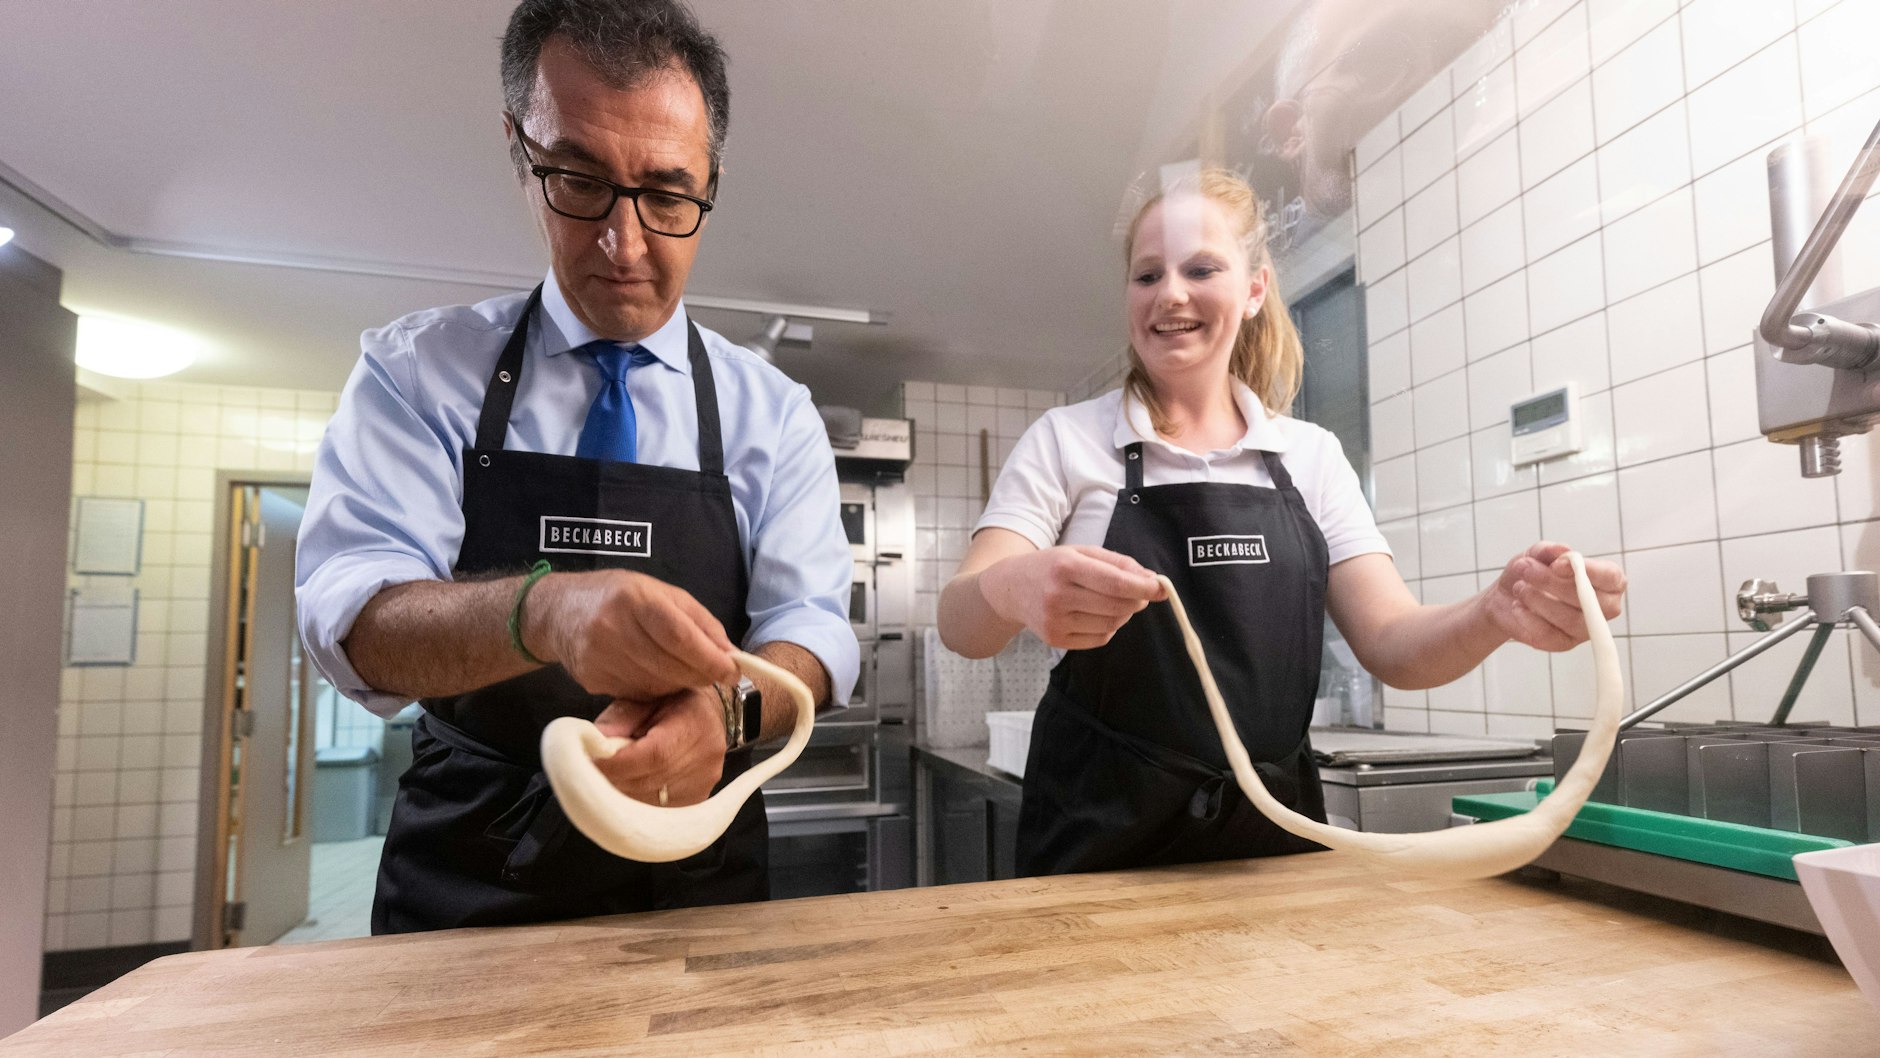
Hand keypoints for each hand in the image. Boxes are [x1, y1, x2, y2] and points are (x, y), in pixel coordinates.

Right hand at [526, 569, 738, 700]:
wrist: (558, 611)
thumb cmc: (619, 596)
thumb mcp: (661, 593)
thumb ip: (699, 621)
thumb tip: (730, 654)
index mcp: (634, 599)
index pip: (679, 636)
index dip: (709, 657)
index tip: (731, 670)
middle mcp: (612, 628)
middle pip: (670, 666)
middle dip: (701, 674)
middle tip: (714, 673)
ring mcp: (598, 657)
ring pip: (656, 685)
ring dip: (679, 682)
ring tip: (680, 668)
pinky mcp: (591, 679)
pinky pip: (637, 693)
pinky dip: (655, 688)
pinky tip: (653, 672)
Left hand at [591, 687, 725, 805]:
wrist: (708, 716)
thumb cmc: (671, 704)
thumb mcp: (646, 700)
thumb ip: (620, 719)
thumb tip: (594, 743)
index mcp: (694, 725)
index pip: (654, 755)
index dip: (618, 763)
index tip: (589, 762)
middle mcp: (705, 758)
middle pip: (648, 781)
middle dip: (612, 779)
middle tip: (587, 772)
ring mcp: (703, 783)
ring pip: (649, 800)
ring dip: (621, 792)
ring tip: (607, 775)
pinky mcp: (696, 800)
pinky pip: (657, 809)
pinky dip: (635, 800)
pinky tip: (627, 784)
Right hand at [977, 545, 1165, 649]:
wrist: (1009, 589)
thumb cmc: (1051, 566)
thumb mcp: (1080, 552)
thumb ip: (1117, 562)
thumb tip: (1151, 580)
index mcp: (1065, 566)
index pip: (1115, 582)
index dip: (1143, 587)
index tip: (1160, 588)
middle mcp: (1058, 595)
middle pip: (1116, 606)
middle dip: (1137, 601)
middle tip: (1139, 594)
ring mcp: (1055, 621)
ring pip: (1111, 624)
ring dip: (1123, 614)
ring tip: (1114, 602)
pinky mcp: (1055, 640)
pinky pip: (1099, 639)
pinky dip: (1109, 628)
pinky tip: (1097, 615)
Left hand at [1483, 542, 1625, 650]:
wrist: (1506, 596)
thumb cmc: (1532, 572)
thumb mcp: (1536, 554)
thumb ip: (1550, 550)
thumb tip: (1564, 551)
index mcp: (1608, 581)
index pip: (1611, 577)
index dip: (1587, 571)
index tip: (1556, 564)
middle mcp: (1604, 607)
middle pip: (1590, 601)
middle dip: (1554, 584)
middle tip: (1526, 570)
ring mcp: (1585, 629)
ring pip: (1569, 619)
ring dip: (1538, 600)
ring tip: (1519, 587)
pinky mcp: (1563, 644)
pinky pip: (1549, 636)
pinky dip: (1529, 619)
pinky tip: (1517, 606)